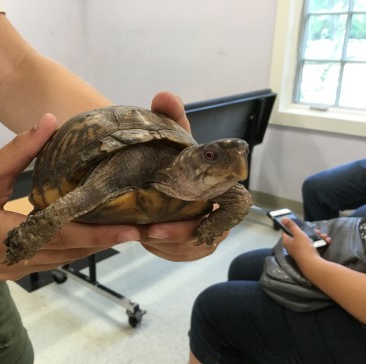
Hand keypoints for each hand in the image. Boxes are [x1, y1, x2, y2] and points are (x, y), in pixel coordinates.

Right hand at [0, 114, 139, 279]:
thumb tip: (51, 120)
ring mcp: (11, 270)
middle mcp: (12, 259)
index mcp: (3, 236)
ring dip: (89, 248)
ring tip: (119, 233)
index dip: (98, 233)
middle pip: (68, 253)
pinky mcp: (9, 270)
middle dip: (104, 242)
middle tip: (137, 230)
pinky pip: (49, 262)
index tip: (130, 230)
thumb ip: (19, 149)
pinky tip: (86, 238)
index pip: (62, 236)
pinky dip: (70, 251)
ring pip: (61, 261)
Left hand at [139, 91, 228, 260]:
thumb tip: (164, 95)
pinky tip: (146, 239)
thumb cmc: (169, 159)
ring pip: (194, 248)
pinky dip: (164, 250)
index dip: (221, 216)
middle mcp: (216, 211)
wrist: (154, 178)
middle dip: (181, 235)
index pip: (234, 206)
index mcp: (219, 188)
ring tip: (143, 233)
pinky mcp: (189, 244)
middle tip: (152, 230)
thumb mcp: (169, 140)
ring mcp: (204, 230)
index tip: (198, 214)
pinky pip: (182, 255)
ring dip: (168, 245)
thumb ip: (170, 119)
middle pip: (211, 235)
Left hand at [281, 217, 329, 269]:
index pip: (286, 232)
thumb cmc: (303, 248)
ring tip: (324, 236)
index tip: (299, 224)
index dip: (292, 227)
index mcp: (287, 241)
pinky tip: (326, 241)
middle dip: (310, 232)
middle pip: (300, 236)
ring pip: (309, 240)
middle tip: (317, 231)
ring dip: (318, 237)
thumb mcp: (298, 234)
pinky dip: (320, 243)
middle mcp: (292, 246)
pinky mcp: (308, 254)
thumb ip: (292, 226)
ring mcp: (300, 251)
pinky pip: (314, 246)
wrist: (312, 264)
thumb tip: (283, 218)